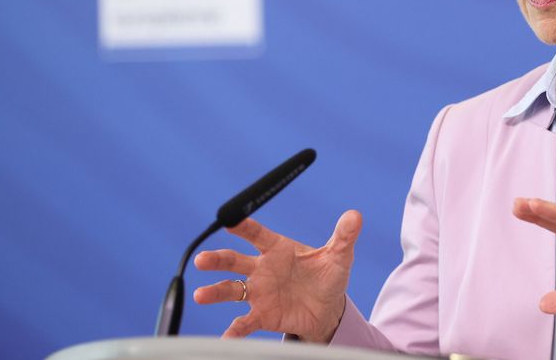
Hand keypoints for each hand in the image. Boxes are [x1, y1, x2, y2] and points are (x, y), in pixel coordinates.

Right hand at [192, 210, 362, 342]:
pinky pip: (244, 323)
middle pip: (234, 261)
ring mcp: (259, 292)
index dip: (245, 226)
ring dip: (215, 292)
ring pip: (231, 290)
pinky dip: (234, 331)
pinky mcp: (262, 315)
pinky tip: (226, 338)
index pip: (258, 234)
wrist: (327, 307)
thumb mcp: (339, 255)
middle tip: (201, 260)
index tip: (230, 220)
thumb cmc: (327, 275)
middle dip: (217, 259)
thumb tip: (355, 216)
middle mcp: (262, 268)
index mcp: (278, 248)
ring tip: (200, 294)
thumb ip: (343, 236)